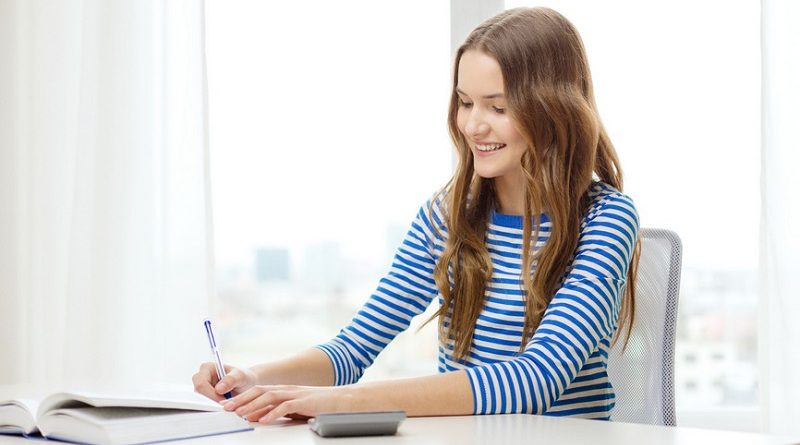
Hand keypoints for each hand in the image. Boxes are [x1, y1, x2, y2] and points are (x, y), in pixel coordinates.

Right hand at [192, 362, 257, 401]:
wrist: (247, 384)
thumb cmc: (243, 377)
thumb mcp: (241, 376)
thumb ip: (231, 380)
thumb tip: (219, 389)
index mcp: (207, 368)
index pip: (201, 384)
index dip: (211, 395)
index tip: (224, 400)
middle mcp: (202, 377)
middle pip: (199, 394)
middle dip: (211, 401)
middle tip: (226, 404)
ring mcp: (202, 388)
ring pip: (201, 401)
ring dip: (213, 405)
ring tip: (227, 403)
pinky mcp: (205, 396)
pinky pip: (205, 405)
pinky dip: (214, 407)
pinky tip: (224, 405)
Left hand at [220, 384, 358, 423]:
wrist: (343, 400)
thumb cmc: (320, 405)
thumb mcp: (295, 408)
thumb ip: (278, 411)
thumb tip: (260, 418)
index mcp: (284, 390)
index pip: (258, 391)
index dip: (242, 397)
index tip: (229, 405)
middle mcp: (287, 389)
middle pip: (260, 392)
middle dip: (242, 399)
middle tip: (227, 408)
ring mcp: (296, 394)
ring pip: (270, 397)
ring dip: (253, 406)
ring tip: (241, 414)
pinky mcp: (305, 402)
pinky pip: (286, 407)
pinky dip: (273, 413)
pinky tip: (264, 420)